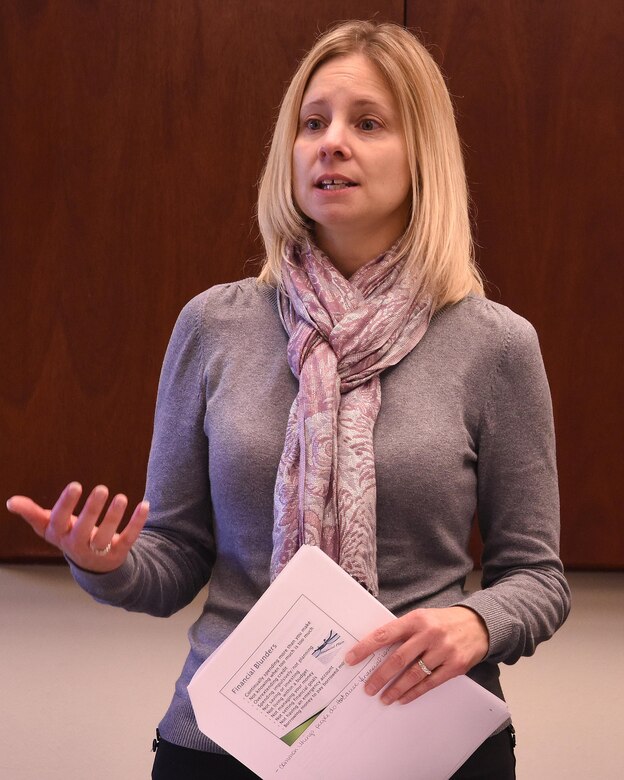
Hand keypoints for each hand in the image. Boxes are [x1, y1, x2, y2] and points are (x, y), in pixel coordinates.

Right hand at [6, 482, 148, 572]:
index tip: (75, 485)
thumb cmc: (69, 535)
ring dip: (114, 517)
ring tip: (121, 497)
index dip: (66, 504)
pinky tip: (144, 505)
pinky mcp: (118, 553)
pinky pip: (129, 538)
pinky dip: (137, 523)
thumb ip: (32, 513)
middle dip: (92, 510)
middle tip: (101, 488)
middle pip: (83, 529)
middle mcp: (77, 545)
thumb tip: (10, 502)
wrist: (93, 564)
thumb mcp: (50, 526)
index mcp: (60, 535)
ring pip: (106, 536)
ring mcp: (99, 551)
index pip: (59, 521)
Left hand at [344, 606, 488, 704]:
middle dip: (380, 675)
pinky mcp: (455, 666)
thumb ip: (403, 631)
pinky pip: (430, 683)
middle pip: (398, 658)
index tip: (350, 659)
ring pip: (414, 674)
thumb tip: (375, 649)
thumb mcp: (422, 617)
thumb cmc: (442, 622)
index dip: (366, 648)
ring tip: (384, 698)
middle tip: (368, 688)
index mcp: (416, 619)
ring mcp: (443, 650)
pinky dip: (414, 693)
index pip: (385, 634)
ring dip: (396, 688)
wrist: (478, 624)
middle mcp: (429, 634)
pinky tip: (403, 698)